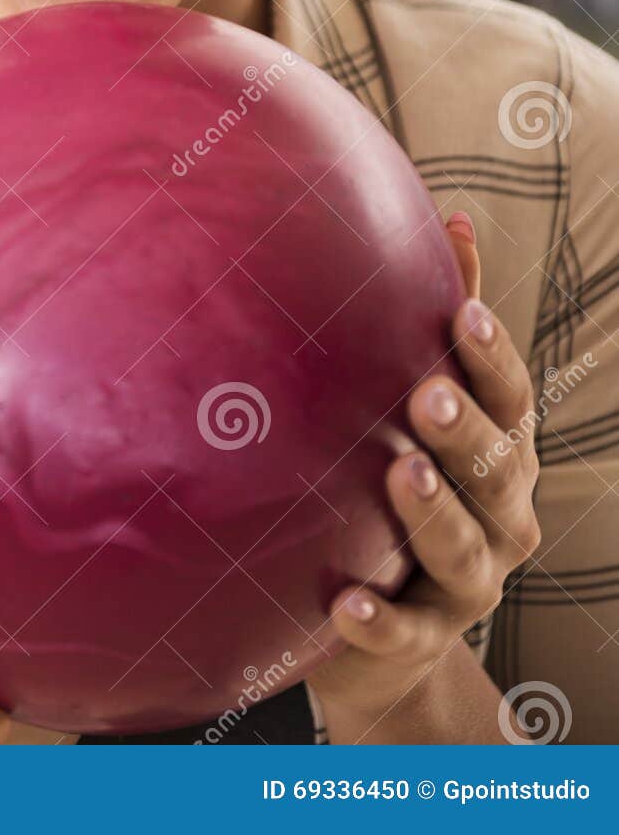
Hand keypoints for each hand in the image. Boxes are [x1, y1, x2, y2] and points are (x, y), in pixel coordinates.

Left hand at [306, 213, 540, 728]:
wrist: (386, 636)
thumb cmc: (401, 489)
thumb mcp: (425, 410)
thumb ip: (442, 322)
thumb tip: (451, 219)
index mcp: (502, 454)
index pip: (510, 401)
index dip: (491, 360)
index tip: (464, 314)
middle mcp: (500, 517)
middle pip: (496, 471)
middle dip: (466, 432)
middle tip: (426, 393)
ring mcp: (468, 583)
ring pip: (462, 549)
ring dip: (433, 512)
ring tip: (399, 473)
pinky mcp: (421, 639)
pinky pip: (404, 631)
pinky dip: (379, 618)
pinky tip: (347, 600)